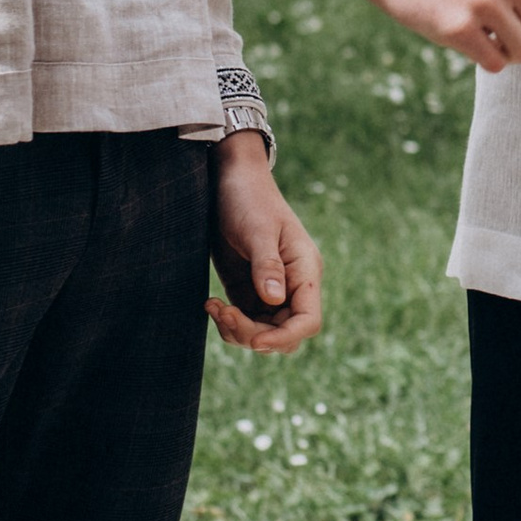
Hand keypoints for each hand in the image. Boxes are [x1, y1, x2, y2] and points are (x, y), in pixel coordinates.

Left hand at [208, 131, 322, 351]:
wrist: (230, 180)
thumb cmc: (249, 198)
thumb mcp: (257, 231)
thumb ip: (267, 266)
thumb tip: (274, 300)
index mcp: (305, 270)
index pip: (308, 320)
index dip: (285, 337)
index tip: (254, 340)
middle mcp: (292, 285)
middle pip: (285, 333)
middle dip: (254, 335)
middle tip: (225, 314)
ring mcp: (270, 290)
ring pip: (264, 333)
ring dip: (238, 331)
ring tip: (214, 307)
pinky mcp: (249, 290)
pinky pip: (245, 322)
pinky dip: (228, 322)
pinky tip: (211, 304)